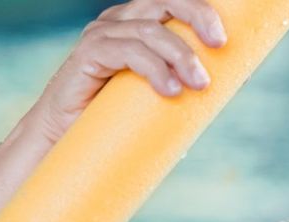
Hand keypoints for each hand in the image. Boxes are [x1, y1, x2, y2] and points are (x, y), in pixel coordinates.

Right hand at [23, 0, 226, 143]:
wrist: (62, 141)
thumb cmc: (110, 122)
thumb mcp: (151, 95)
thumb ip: (177, 81)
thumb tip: (222, 86)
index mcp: (136, 23)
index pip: (173, 2)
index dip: (202, 10)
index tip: (226, 37)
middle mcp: (119, 22)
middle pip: (166, 0)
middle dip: (198, 16)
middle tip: (220, 44)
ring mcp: (102, 35)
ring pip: (152, 30)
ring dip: (181, 56)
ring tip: (198, 84)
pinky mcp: (89, 54)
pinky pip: (129, 52)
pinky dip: (154, 69)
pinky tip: (170, 90)